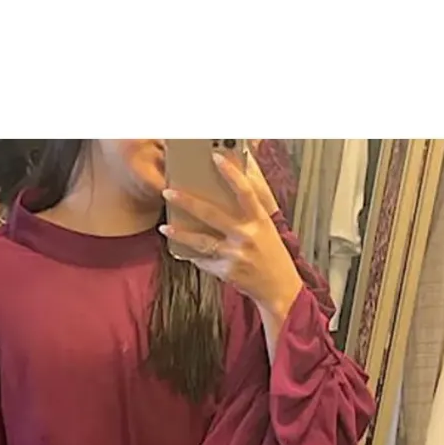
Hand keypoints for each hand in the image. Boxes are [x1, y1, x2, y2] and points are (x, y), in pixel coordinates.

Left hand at [161, 151, 300, 326]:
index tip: (215, 157)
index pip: (245, 191)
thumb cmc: (271, 252)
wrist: (279, 287)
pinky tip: (180, 248)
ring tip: (164, 226)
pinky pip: (203, 260)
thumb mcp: (267, 226)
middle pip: (212, 214)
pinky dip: (192, 254)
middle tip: (168, 192)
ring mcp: (235, 254)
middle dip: (187, 202)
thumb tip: (240, 178)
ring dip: (180, 233)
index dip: (231, 173)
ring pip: (201, 241)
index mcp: (259, 220)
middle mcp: (247, 235)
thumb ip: (251, 206)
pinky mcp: (226, 271)